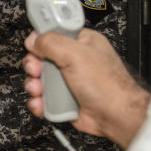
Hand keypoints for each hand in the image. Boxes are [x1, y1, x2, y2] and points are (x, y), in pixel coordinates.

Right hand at [22, 29, 150, 149]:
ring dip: (34, 85)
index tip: (34, 45)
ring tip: (39, 90)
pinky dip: (39, 101)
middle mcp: (74, 60)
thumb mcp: (76, 54)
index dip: (41, 38)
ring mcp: (68, 80)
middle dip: (34, 65)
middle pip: (41, 57)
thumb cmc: (108, 86)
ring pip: (39, 78)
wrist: (116, 117)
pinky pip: (43, 97)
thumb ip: (51, 42)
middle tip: (37, 70)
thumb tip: (34, 40)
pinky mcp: (63, 98)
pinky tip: (42, 102)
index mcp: (82, 42)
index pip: (54, 32)